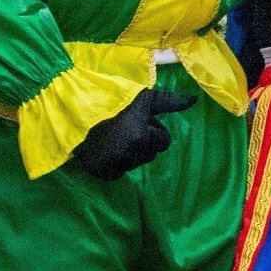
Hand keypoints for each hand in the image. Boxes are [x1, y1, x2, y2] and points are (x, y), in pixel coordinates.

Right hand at [70, 88, 196, 180]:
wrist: (74, 113)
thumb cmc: (114, 103)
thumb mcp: (144, 98)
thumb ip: (171, 101)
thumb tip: (195, 99)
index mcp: (142, 136)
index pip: (164, 142)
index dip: (154, 132)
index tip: (139, 124)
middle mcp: (130, 153)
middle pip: (151, 154)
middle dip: (142, 143)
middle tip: (125, 131)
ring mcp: (115, 164)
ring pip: (136, 163)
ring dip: (129, 153)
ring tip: (114, 139)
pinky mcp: (102, 172)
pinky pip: (119, 172)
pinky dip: (115, 164)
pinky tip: (107, 150)